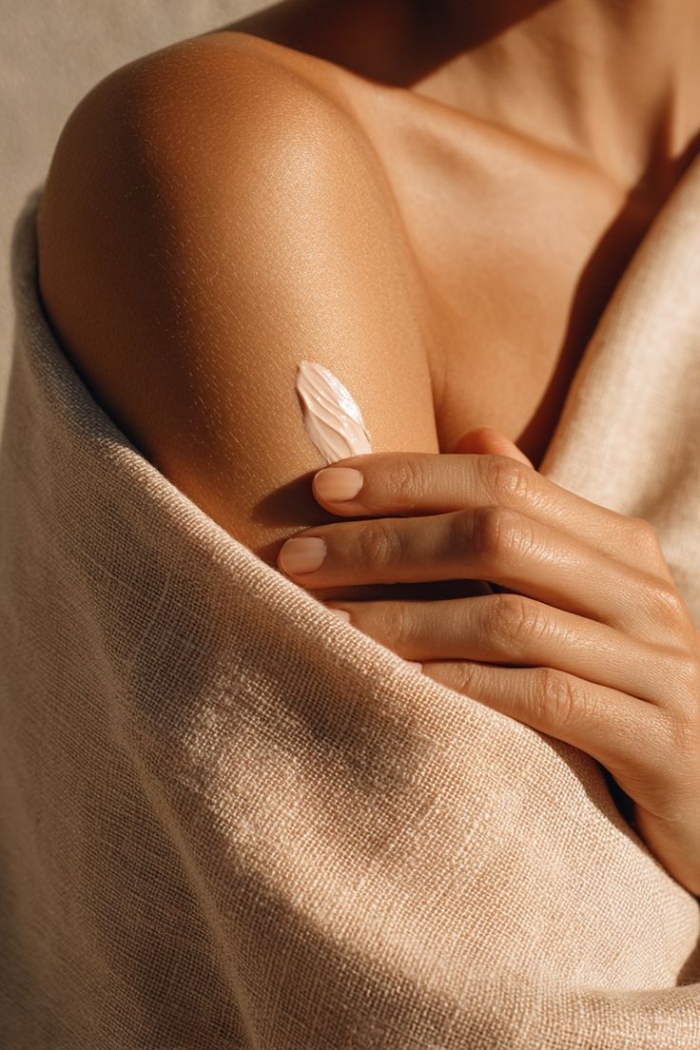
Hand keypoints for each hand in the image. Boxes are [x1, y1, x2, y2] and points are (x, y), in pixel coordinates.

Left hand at [277, 428, 699, 894]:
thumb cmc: (615, 694)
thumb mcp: (578, 602)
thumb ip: (533, 525)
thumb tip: (475, 436)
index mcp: (619, 547)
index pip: (504, 479)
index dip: (408, 477)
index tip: (321, 488)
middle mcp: (643, 592)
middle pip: (498, 535)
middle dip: (385, 543)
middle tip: (295, 558)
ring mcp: (659, 665)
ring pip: (510, 618)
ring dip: (403, 617)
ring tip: (322, 624)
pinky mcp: (661, 739)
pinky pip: (544, 700)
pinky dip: (460, 687)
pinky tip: (395, 686)